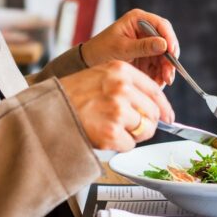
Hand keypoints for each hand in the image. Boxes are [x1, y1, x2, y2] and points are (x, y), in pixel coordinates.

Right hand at [59, 61, 174, 151]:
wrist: (47, 110)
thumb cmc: (71, 95)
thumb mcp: (100, 76)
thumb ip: (126, 85)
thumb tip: (155, 107)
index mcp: (121, 71)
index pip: (155, 91)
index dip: (164, 108)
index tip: (169, 117)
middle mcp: (122, 88)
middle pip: (153, 113)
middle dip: (147, 124)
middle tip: (132, 128)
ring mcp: (117, 110)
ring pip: (144, 130)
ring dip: (132, 135)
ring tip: (112, 129)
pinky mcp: (111, 132)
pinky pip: (130, 145)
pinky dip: (120, 145)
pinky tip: (103, 136)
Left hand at [81, 9, 179, 85]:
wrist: (89, 62)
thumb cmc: (101, 49)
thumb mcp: (121, 48)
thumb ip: (143, 47)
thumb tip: (164, 45)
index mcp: (138, 20)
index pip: (161, 25)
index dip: (170, 38)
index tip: (172, 53)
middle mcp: (145, 30)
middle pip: (166, 43)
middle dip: (169, 60)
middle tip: (168, 75)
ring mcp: (147, 44)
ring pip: (164, 57)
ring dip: (165, 70)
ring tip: (163, 82)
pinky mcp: (146, 57)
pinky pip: (158, 66)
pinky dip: (159, 75)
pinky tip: (158, 83)